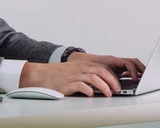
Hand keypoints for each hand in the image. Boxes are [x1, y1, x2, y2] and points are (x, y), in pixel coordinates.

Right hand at [18, 54, 144, 97]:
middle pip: (101, 71)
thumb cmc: (57, 75)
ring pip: (93, 77)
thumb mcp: (74, 71)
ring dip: (104, 86)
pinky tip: (91, 94)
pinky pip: (80, 84)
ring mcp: (74, 75)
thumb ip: (86, 74)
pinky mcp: (67, 83)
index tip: (119, 84)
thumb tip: (102, 82)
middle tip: (117, 89)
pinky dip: (88, 89)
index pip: (103, 67)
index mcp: (83, 65)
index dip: (113, 76)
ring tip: (108, 94)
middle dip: (112, 80)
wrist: (41, 75)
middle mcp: (80, 69)